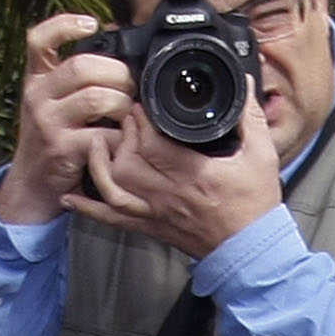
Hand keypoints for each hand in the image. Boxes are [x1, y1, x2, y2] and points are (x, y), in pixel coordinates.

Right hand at [0, 14, 133, 224]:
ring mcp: (48, 123)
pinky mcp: (62, 149)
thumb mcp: (51, 101)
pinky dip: (120, 137)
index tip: (91, 23)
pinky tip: (121, 140)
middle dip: (117, 73)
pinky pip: (103, 135)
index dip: (65, 25)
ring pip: (97, 98)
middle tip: (130, 85)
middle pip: (82, 66)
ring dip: (122, 103)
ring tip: (126, 112)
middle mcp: (36, 96)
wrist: (32, 184)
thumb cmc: (51, 137)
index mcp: (35, 79)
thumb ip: (73, 76)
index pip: (38, 40)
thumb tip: (114, 38)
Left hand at [65, 89, 283, 259]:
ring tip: (97, 143)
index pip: (152, 143)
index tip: (140, 105)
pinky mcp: (151, 227)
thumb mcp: (261, 155)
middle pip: (126, 162)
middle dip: (120, 135)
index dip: (139, 121)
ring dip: (98, 164)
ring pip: (113, 188)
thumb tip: (242, 84)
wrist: (250, 251)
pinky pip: (113, 219)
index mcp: (193, 174)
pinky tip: (73, 196)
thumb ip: (250, 117)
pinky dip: (89, 208)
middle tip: (124, 120)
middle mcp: (168, 195)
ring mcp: (156, 213)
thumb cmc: (255, 207)